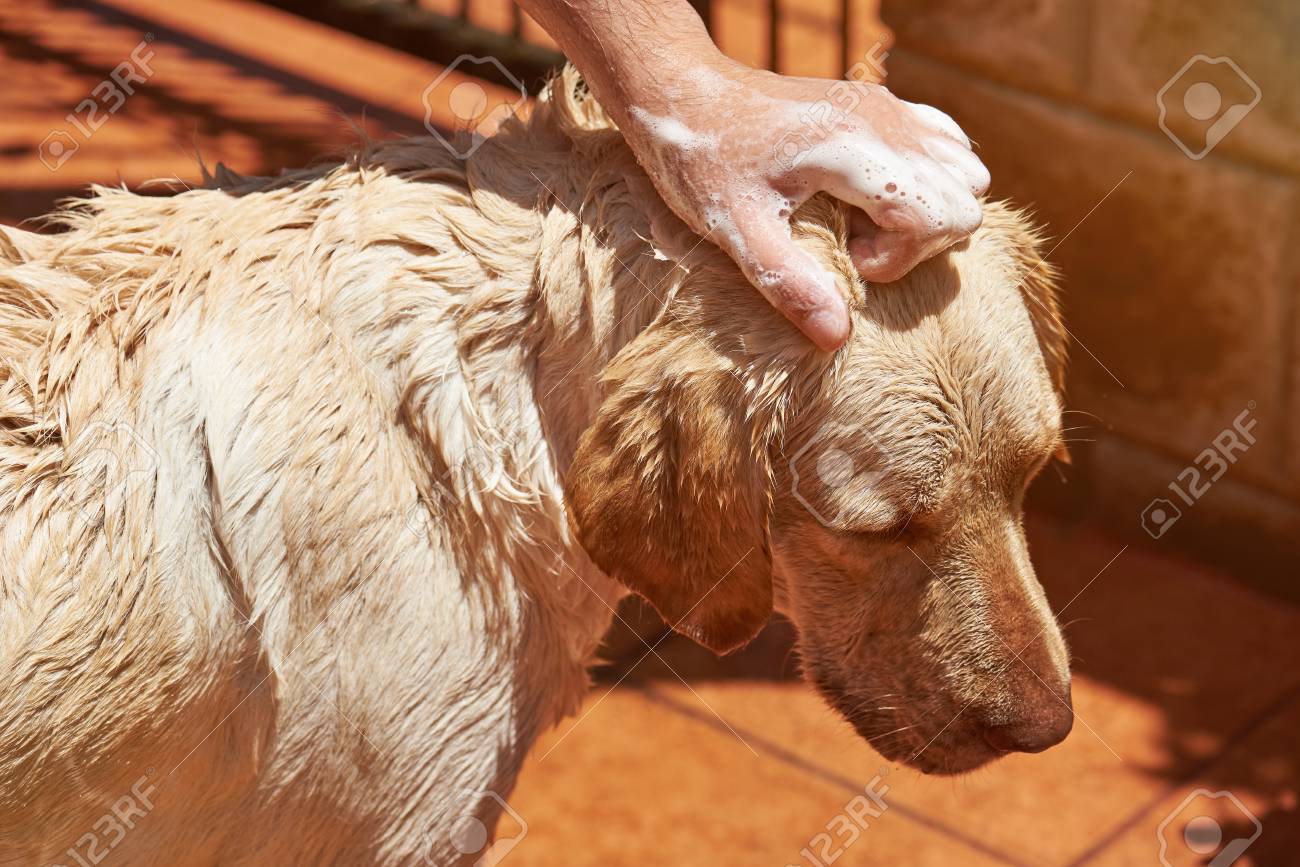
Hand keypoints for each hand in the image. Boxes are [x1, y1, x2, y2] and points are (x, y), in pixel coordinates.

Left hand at [618, 53, 989, 350]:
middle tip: (852, 245)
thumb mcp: (735, 230)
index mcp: (854, 149)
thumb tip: (838, 339)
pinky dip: (925, 180)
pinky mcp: (880, 104)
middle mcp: (884, 121)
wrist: (683, 91)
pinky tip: (869, 197)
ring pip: (965, 172)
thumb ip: (789, 284)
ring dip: (926, 210)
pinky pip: (945, 144)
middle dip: (921, 241)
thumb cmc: (701, 158)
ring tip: (859, 221)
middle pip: (964, 199)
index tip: (846, 260)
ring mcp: (887, 107)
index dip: (901, 256)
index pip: (939, 215)